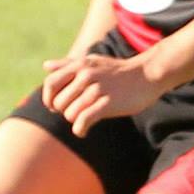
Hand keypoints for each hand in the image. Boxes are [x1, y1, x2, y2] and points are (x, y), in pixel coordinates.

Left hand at [41, 51, 161, 135]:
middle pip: (58, 102)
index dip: (48, 98)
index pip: (50, 83)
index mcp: (79, 65)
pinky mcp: (107, 104)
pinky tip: (83, 131)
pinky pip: (82, 121)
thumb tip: (45, 66)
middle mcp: (86, 76)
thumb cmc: (117, 70)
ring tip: (84, 118)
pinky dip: (79, 130)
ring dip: (74, 120)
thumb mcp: (92, 62)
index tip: (54, 106)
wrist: (148, 74)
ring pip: (69, 114)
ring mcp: (97, 90)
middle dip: (64, 111)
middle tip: (75, 112)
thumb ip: (67, 64)